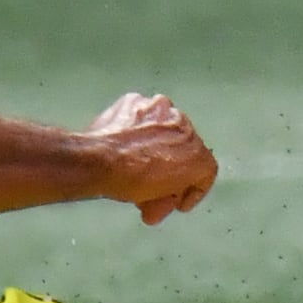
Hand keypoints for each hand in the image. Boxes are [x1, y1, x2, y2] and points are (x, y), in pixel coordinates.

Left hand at [88, 92, 217, 224]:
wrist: (98, 159)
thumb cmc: (130, 181)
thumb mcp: (158, 201)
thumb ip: (170, 197)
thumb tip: (162, 201)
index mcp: (195, 150)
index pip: (205, 171)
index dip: (193, 190)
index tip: (179, 202)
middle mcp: (182, 122)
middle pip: (183, 149)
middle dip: (171, 170)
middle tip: (154, 188)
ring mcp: (157, 107)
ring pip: (162, 129)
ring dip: (154, 148)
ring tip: (135, 168)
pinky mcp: (133, 100)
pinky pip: (140, 118)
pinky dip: (135, 131)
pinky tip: (123, 146)